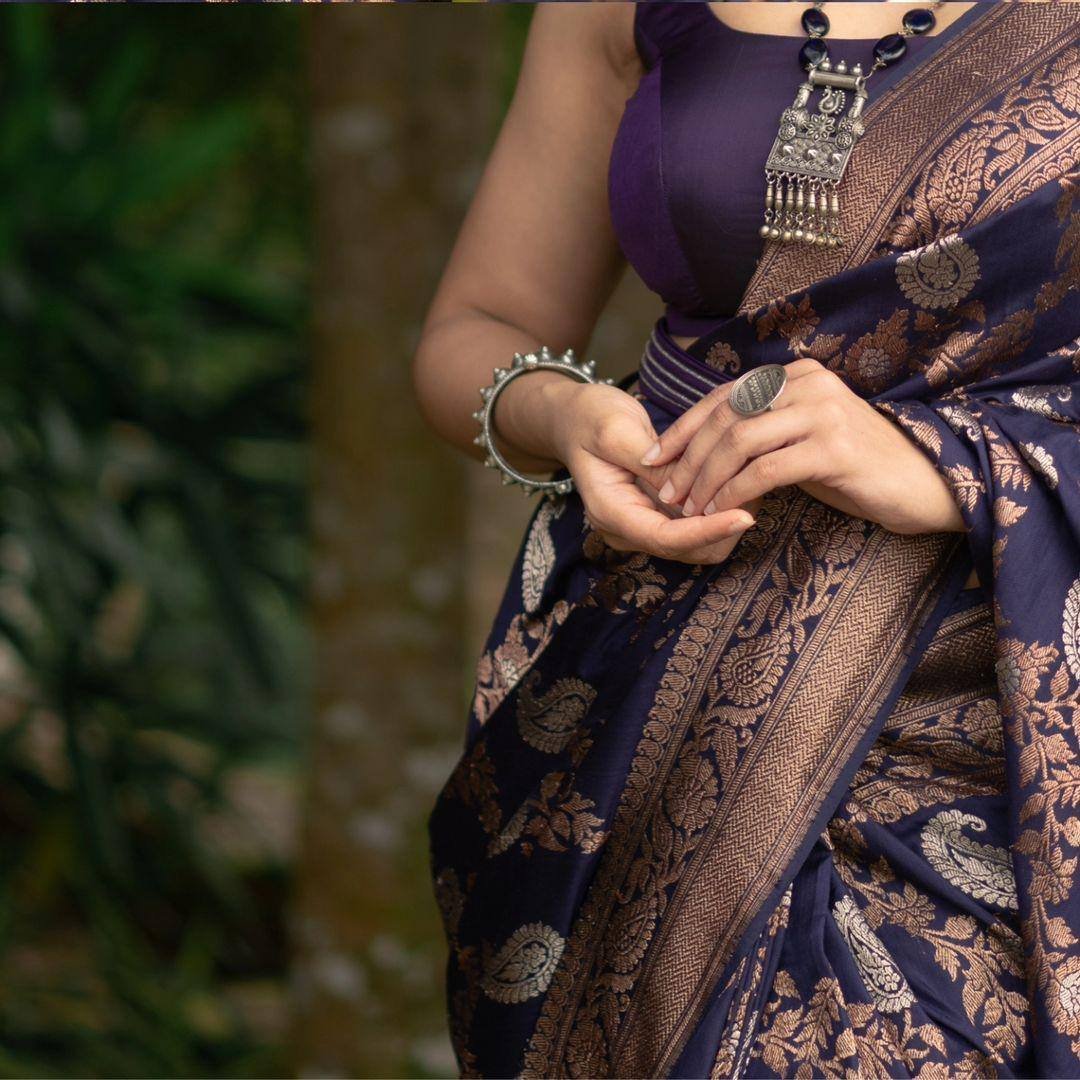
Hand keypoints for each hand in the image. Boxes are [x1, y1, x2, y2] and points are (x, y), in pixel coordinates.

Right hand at [544, 380, 758, 563]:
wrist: (571, 418)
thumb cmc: (589, 418)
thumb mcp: (617, 430)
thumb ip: (656, 462)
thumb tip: (696, 485)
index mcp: (610, 512)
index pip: (666, 538)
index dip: (708, 531)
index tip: (746, 516)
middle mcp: (625, 529)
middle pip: (686, 550)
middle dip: (723, 528)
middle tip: (757, 488)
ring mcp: (641, 525)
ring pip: (696, 545)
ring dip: (725, 521)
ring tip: (750, 481)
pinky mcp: (656, 516)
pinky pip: (694, 527)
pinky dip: (717, 510)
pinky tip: (736, 482)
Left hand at [637, 358, 964, 535]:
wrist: (928, 485)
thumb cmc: (858, 469)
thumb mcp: (802, 441)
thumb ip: (762, 434)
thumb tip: (703, 450)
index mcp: (796, 375)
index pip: (722, 397)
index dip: (681, 429)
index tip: (653, 459)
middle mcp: (808, 383)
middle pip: (725, 417)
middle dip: (687, 458)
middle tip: (667, 492)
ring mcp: (823, 412)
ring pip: (739, 441)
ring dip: (706, 479)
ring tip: (689, 508)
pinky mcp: (834, 448)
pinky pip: (765, 470)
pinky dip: (734, 492)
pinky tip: (722, 512)